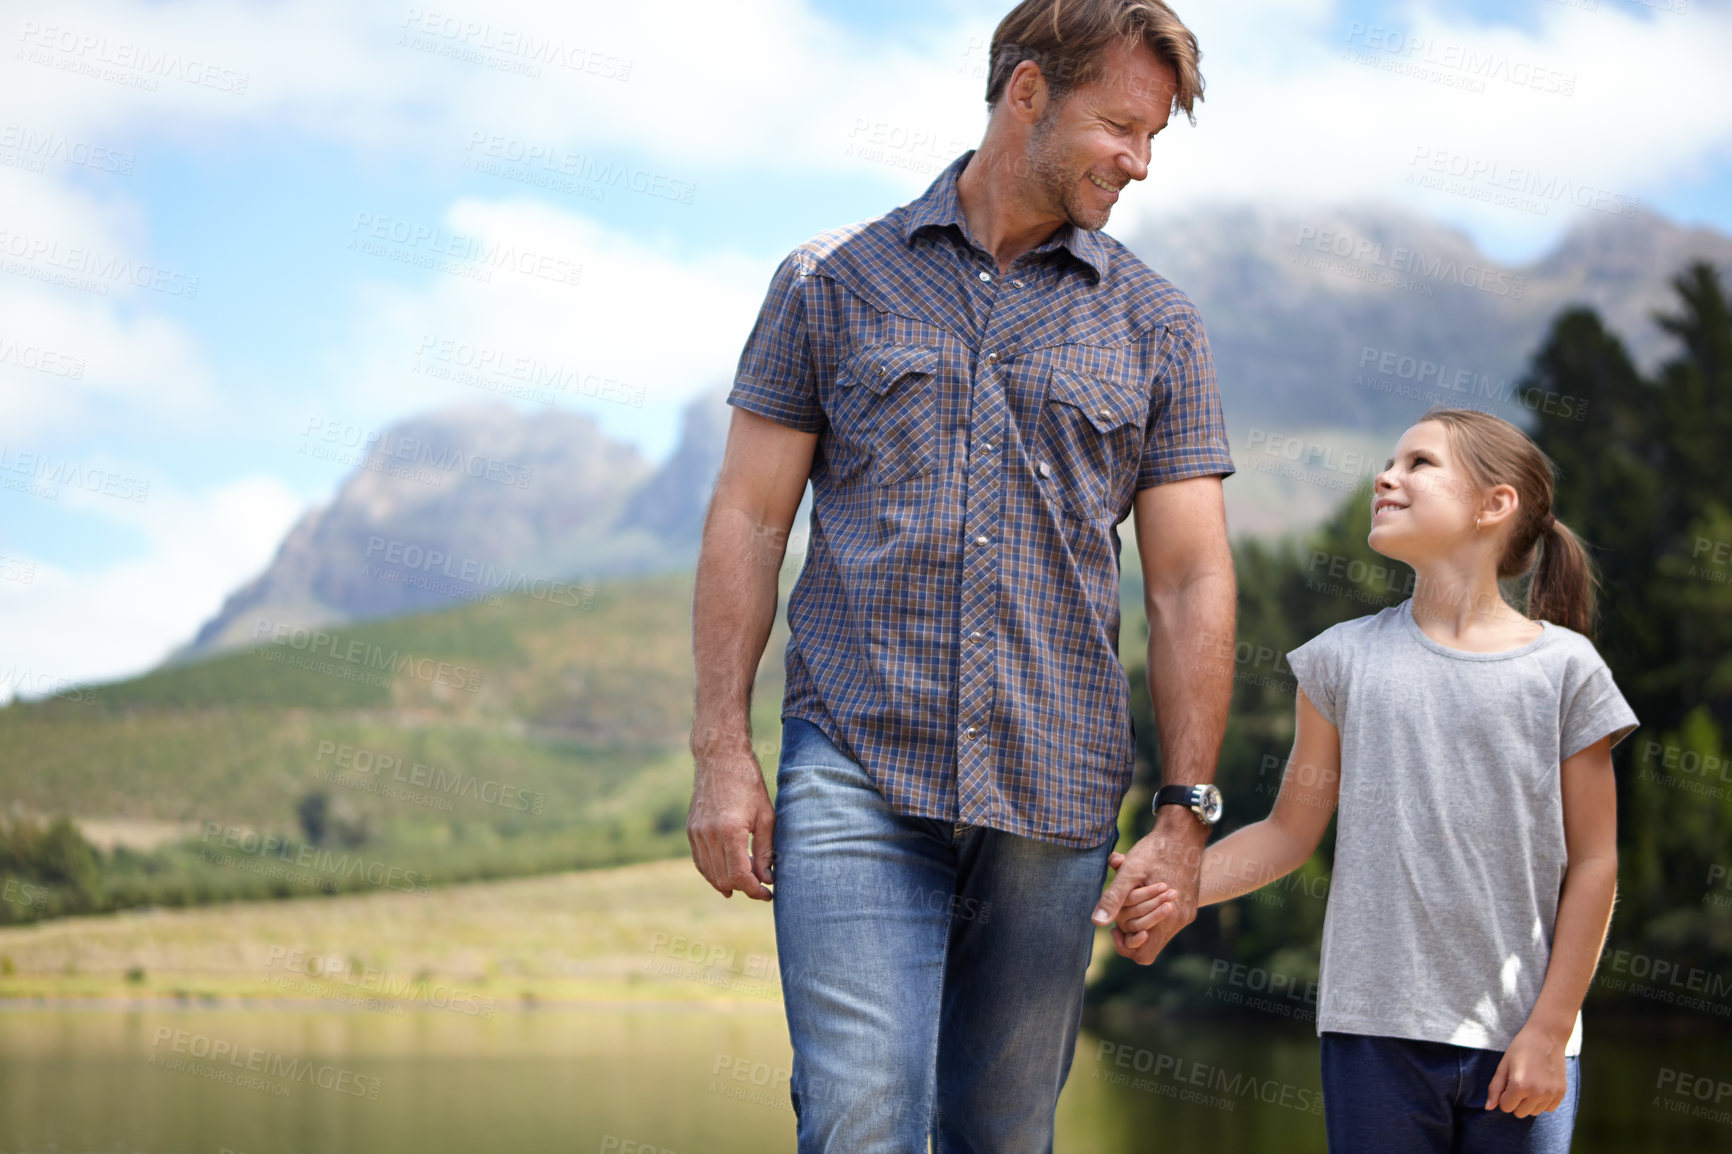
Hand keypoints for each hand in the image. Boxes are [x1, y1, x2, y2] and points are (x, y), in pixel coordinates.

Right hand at [686, 744, 775, 900]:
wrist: (720, 758)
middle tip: (762, 886)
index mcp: (729, 831)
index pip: (739, 876)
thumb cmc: (748, 783)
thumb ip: (765, 850)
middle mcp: (708, 835)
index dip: (754, 890)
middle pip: (723, 879)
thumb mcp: (765, 816)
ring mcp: (696, 833)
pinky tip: (727, 874)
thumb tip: (767, 879)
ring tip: (748, 879)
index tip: (768, 894)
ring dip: (728, 882)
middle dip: (744, 888)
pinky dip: (713, 872)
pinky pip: (700, 862)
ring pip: (709, 874)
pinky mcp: (691, 830)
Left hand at [1091, 814, 1203, 964]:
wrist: (1184, 834)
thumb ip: (1114, 898)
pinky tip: (1146, 886)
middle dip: (1131, 926)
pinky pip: (1167, 917)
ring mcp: (1186, 913)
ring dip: (1141, 914)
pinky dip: (1152, 906)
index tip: (1116, 927)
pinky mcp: (1189, 904)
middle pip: (1148, 942)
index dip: (1126, 946)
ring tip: (1133, 891)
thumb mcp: (1130, 872)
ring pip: (1157, 928)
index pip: (1143, 956)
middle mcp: (1179, 921)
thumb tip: (1097, 922)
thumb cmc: (1155, 852)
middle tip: (1123, 905)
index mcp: (1167, 919)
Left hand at [1485, 1025, 1568, 1116]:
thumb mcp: (1504, 1065)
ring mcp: (1551, 1094)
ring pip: (1534, 1112)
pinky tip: (1541, 1085)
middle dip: (1516, 1101)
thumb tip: (1488, 1108)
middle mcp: (1537, 1093)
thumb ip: (1495, 1087)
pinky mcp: (1561, 1092)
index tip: (1508, 1082)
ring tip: (1530, 1082)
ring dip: (1529, 1102)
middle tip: (1518, 1082)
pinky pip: (1549, 1109)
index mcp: (1519, 1086)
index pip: (1505, 1107)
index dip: (1504, 1096)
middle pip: (1520, 1113)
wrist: (1547, 1036)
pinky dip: (1543, 1101)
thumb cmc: (1521, 1048)